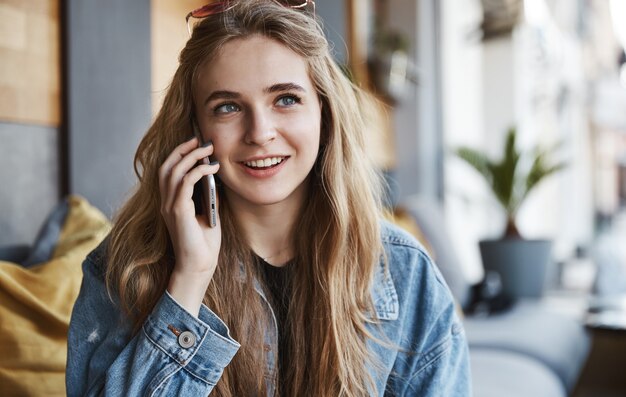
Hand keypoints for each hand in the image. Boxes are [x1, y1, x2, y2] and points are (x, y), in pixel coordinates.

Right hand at [158, 137, 220, 315]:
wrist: (199, 266)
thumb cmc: (204, 243)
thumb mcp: (208, 212)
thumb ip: (206, 194)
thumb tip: (213, 175)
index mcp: (170, 202)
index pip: (168, 171)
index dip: (180, 154)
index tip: (196, 143)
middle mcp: (165, 202)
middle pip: (166, 166)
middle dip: (183, 150)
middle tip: (200, 140)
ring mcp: (169, 207)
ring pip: (173, 171)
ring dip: (191, 157)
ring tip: (208, 149)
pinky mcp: (178, 212)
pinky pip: (184, 183)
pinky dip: (197, 171)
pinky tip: (211, 168)